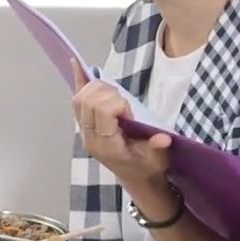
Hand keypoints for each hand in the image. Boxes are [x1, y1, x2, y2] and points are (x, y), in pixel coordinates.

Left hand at [70, 63, 171, 188]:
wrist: (137, 177)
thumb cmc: (148, 167)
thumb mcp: (158, 160)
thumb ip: (157, 147)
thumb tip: (163, 138)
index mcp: (106, 146)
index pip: (102, 113)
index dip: (118, 105)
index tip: (131, 114)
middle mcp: (89, 136)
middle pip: (88, 101)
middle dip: (109, 95)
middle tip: (124, 105)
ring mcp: (83, 130)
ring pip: (80, 98)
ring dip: (98, 89)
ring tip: (116, 99)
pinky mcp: (84, 123)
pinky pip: (77, 99)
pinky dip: (79, 81)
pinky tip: (76, 63)